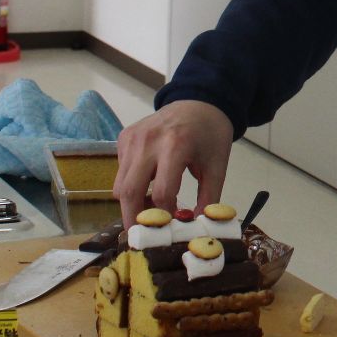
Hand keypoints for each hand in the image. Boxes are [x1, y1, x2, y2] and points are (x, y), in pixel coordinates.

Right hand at [112, 99, 234, 225]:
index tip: (171, 228)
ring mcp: (132, 138)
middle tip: (143, 236)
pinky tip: (148, 185)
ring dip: (131, 204)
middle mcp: (148, 141)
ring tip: (149, 212)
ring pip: (120, 184)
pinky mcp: (124, 137)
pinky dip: (130, 185)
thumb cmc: (210, 135)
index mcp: (176, 145)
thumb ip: (208, 198)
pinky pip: (120, 171)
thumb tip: (198, 228)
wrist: (199, 101)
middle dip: (134, 219)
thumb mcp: (217, 166)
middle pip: (130, 191)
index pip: (162, 192)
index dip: (165, 216)